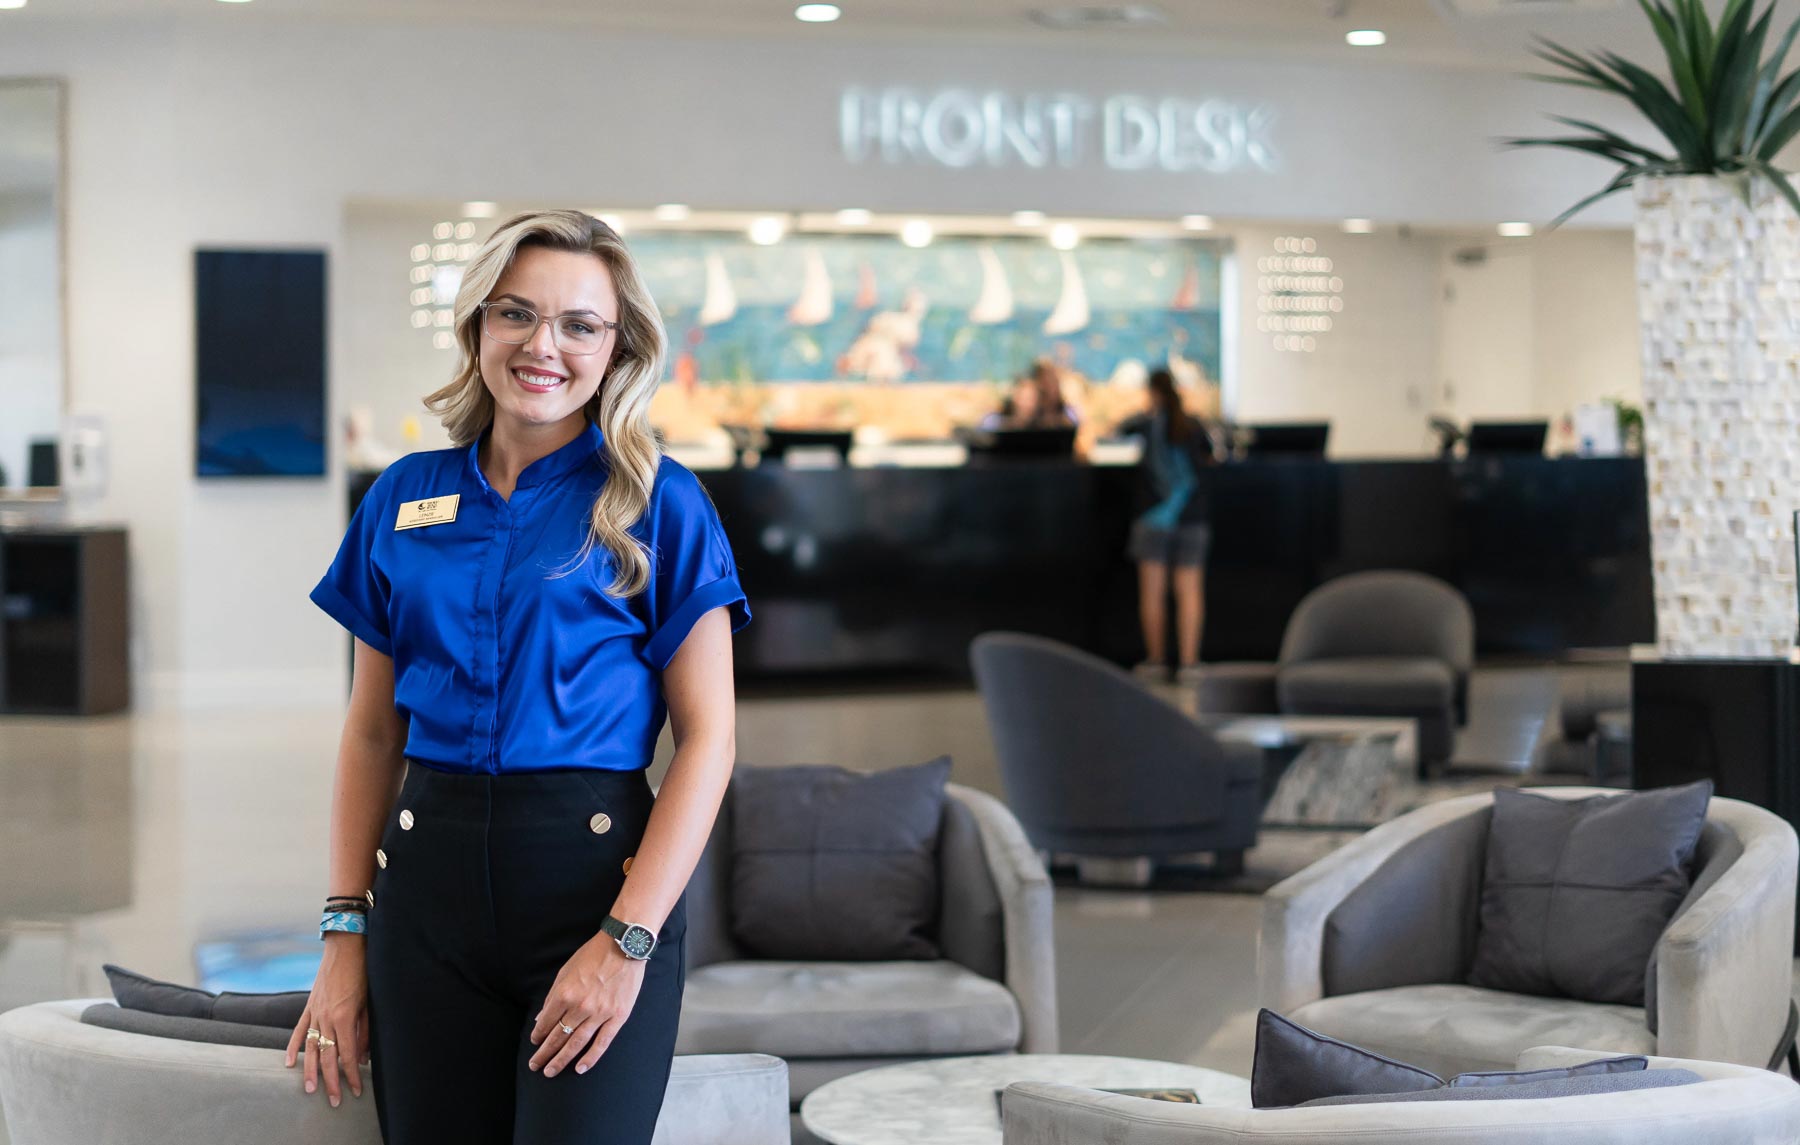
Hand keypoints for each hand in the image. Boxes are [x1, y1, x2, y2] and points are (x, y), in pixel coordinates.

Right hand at [285, 933, 368, 1106]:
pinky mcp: (309, 1005)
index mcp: (345, 1016)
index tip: (355, 1090)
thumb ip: (364, 1030)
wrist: (346, 946)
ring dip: (310, 1070)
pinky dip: (294, 1046)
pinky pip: (299, 1029)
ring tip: (310, 1089)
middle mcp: (326, 1017)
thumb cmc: (363, 971)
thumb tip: (362, 1056)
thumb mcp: (370, 1001)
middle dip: (331, 1080)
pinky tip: (290, 1062)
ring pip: (310, 1047)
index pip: (348, 1054)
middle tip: (334, 1100)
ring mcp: (315, 1011)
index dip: (352, 1074)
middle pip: (327, 1056)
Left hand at [527, 933, 646, 1077]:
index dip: (538, 1035)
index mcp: (565, 994)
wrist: (624, 946)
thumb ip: (553, 996)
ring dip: (561, 1060)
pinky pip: (602, 1042)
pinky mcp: (617, 1017)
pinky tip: (580, 1069)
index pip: (546, 1023)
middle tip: (535, 1066)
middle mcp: (580, 1007)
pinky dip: (591, 1058)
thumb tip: (542, 1018)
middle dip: (544, 1054)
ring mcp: (599, 1013)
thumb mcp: (566, 970)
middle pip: (558, 1037)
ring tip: (550, 1072)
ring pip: (576, 1044)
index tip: (535, 1043)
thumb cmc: (593, 955)